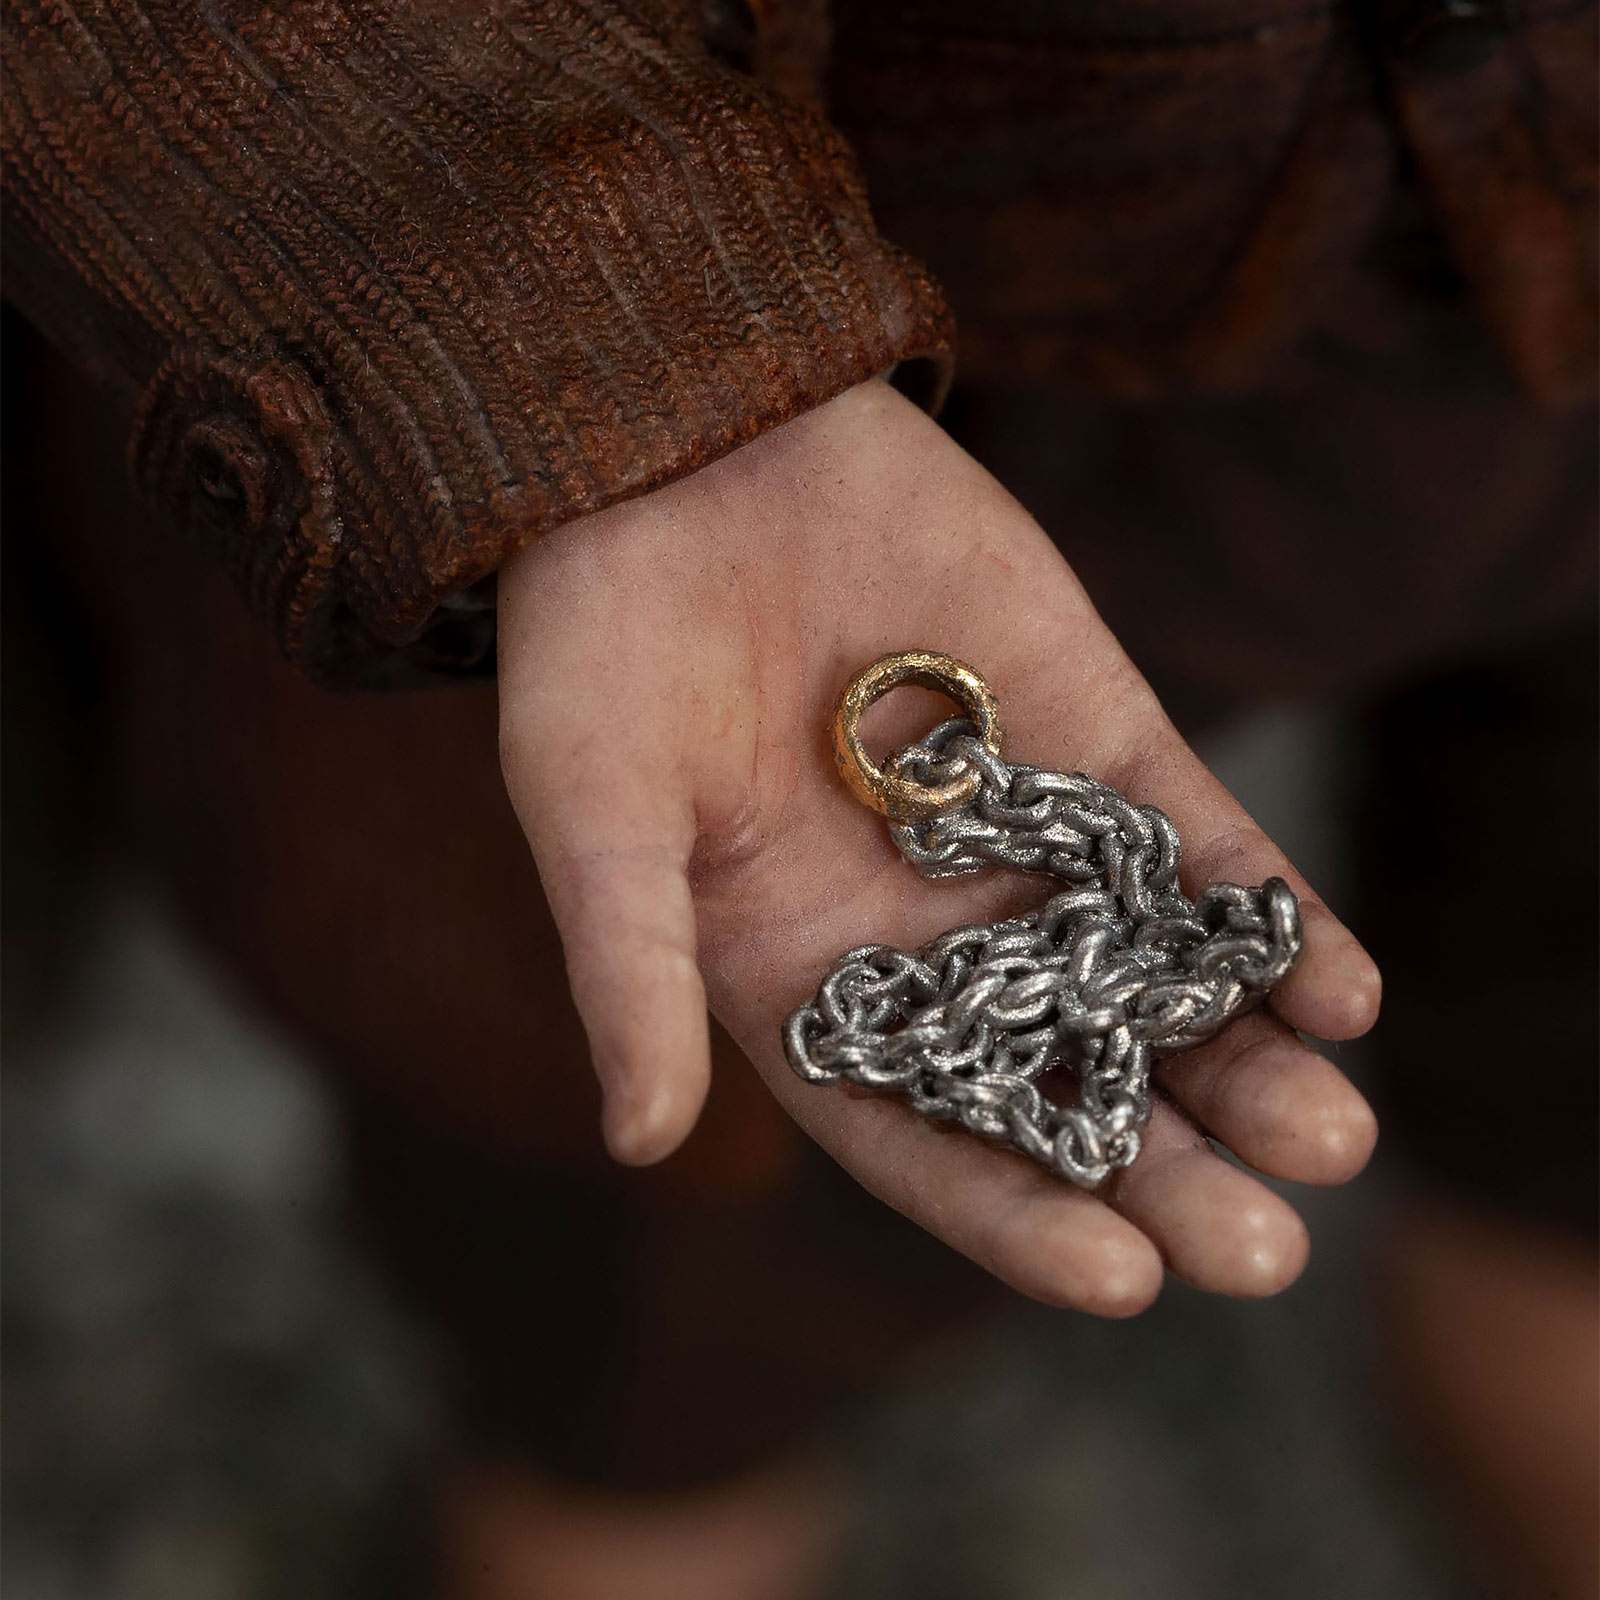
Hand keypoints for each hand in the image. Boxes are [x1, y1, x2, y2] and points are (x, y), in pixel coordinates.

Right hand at [497, 379, 1379, 1314]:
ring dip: (1246, 1060)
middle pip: (1060, 1074)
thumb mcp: (593, 805)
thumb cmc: (600, 640)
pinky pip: (1193, 838)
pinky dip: (1266, 912)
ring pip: (1147, 973)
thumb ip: (630, 965)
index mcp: (802, 977)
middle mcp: (921, 927)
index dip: (1015, 1211)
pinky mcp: (1092, 727)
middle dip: (1163, 1165)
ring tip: (1336, 1136)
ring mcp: (1019, 832)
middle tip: (1264, 1253)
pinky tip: (1344, 990)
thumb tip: (639, 1139)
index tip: (1119, 1279)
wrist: (687, 450)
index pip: (921, 1132)